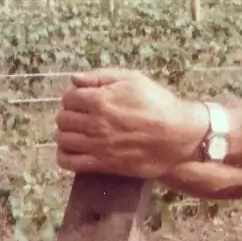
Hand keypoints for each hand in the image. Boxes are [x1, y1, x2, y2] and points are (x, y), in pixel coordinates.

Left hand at [54, 68, 208, 177]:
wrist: (178, 134)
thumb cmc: (157, 103)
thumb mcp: (133, 79)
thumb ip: (101, 76)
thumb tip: (75, 79)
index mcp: (100, 100)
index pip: (68, 98)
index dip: (73, 97)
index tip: (81, 100)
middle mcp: (95, 123)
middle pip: (63, 119)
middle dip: (69, 115)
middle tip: (80, 116)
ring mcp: (98, 145)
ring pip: (63, 139)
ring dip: (65, 133)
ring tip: (76, 132)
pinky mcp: (103, 164)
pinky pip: (70, 162)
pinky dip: (64, 156)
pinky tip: (72, 149)